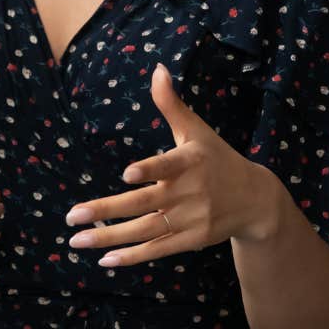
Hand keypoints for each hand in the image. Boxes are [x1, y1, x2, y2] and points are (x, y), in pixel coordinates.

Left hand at [63, 64, 283, 266]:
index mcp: (189, 162)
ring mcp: (190, 219)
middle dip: (106, 211)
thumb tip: (157, 69)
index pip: (167, 166)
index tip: (126, 174)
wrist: (256, 200)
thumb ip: (172, 104)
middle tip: (72, 215)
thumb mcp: (197, 130)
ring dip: (109, 238)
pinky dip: (133, 256)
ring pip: (145, 230)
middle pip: (143, 204)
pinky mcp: (191, 240)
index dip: (149, 170)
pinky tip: (105, 259)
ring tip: (76, 240)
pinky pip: (158, 248)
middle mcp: (189, 193)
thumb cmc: (218, 158)